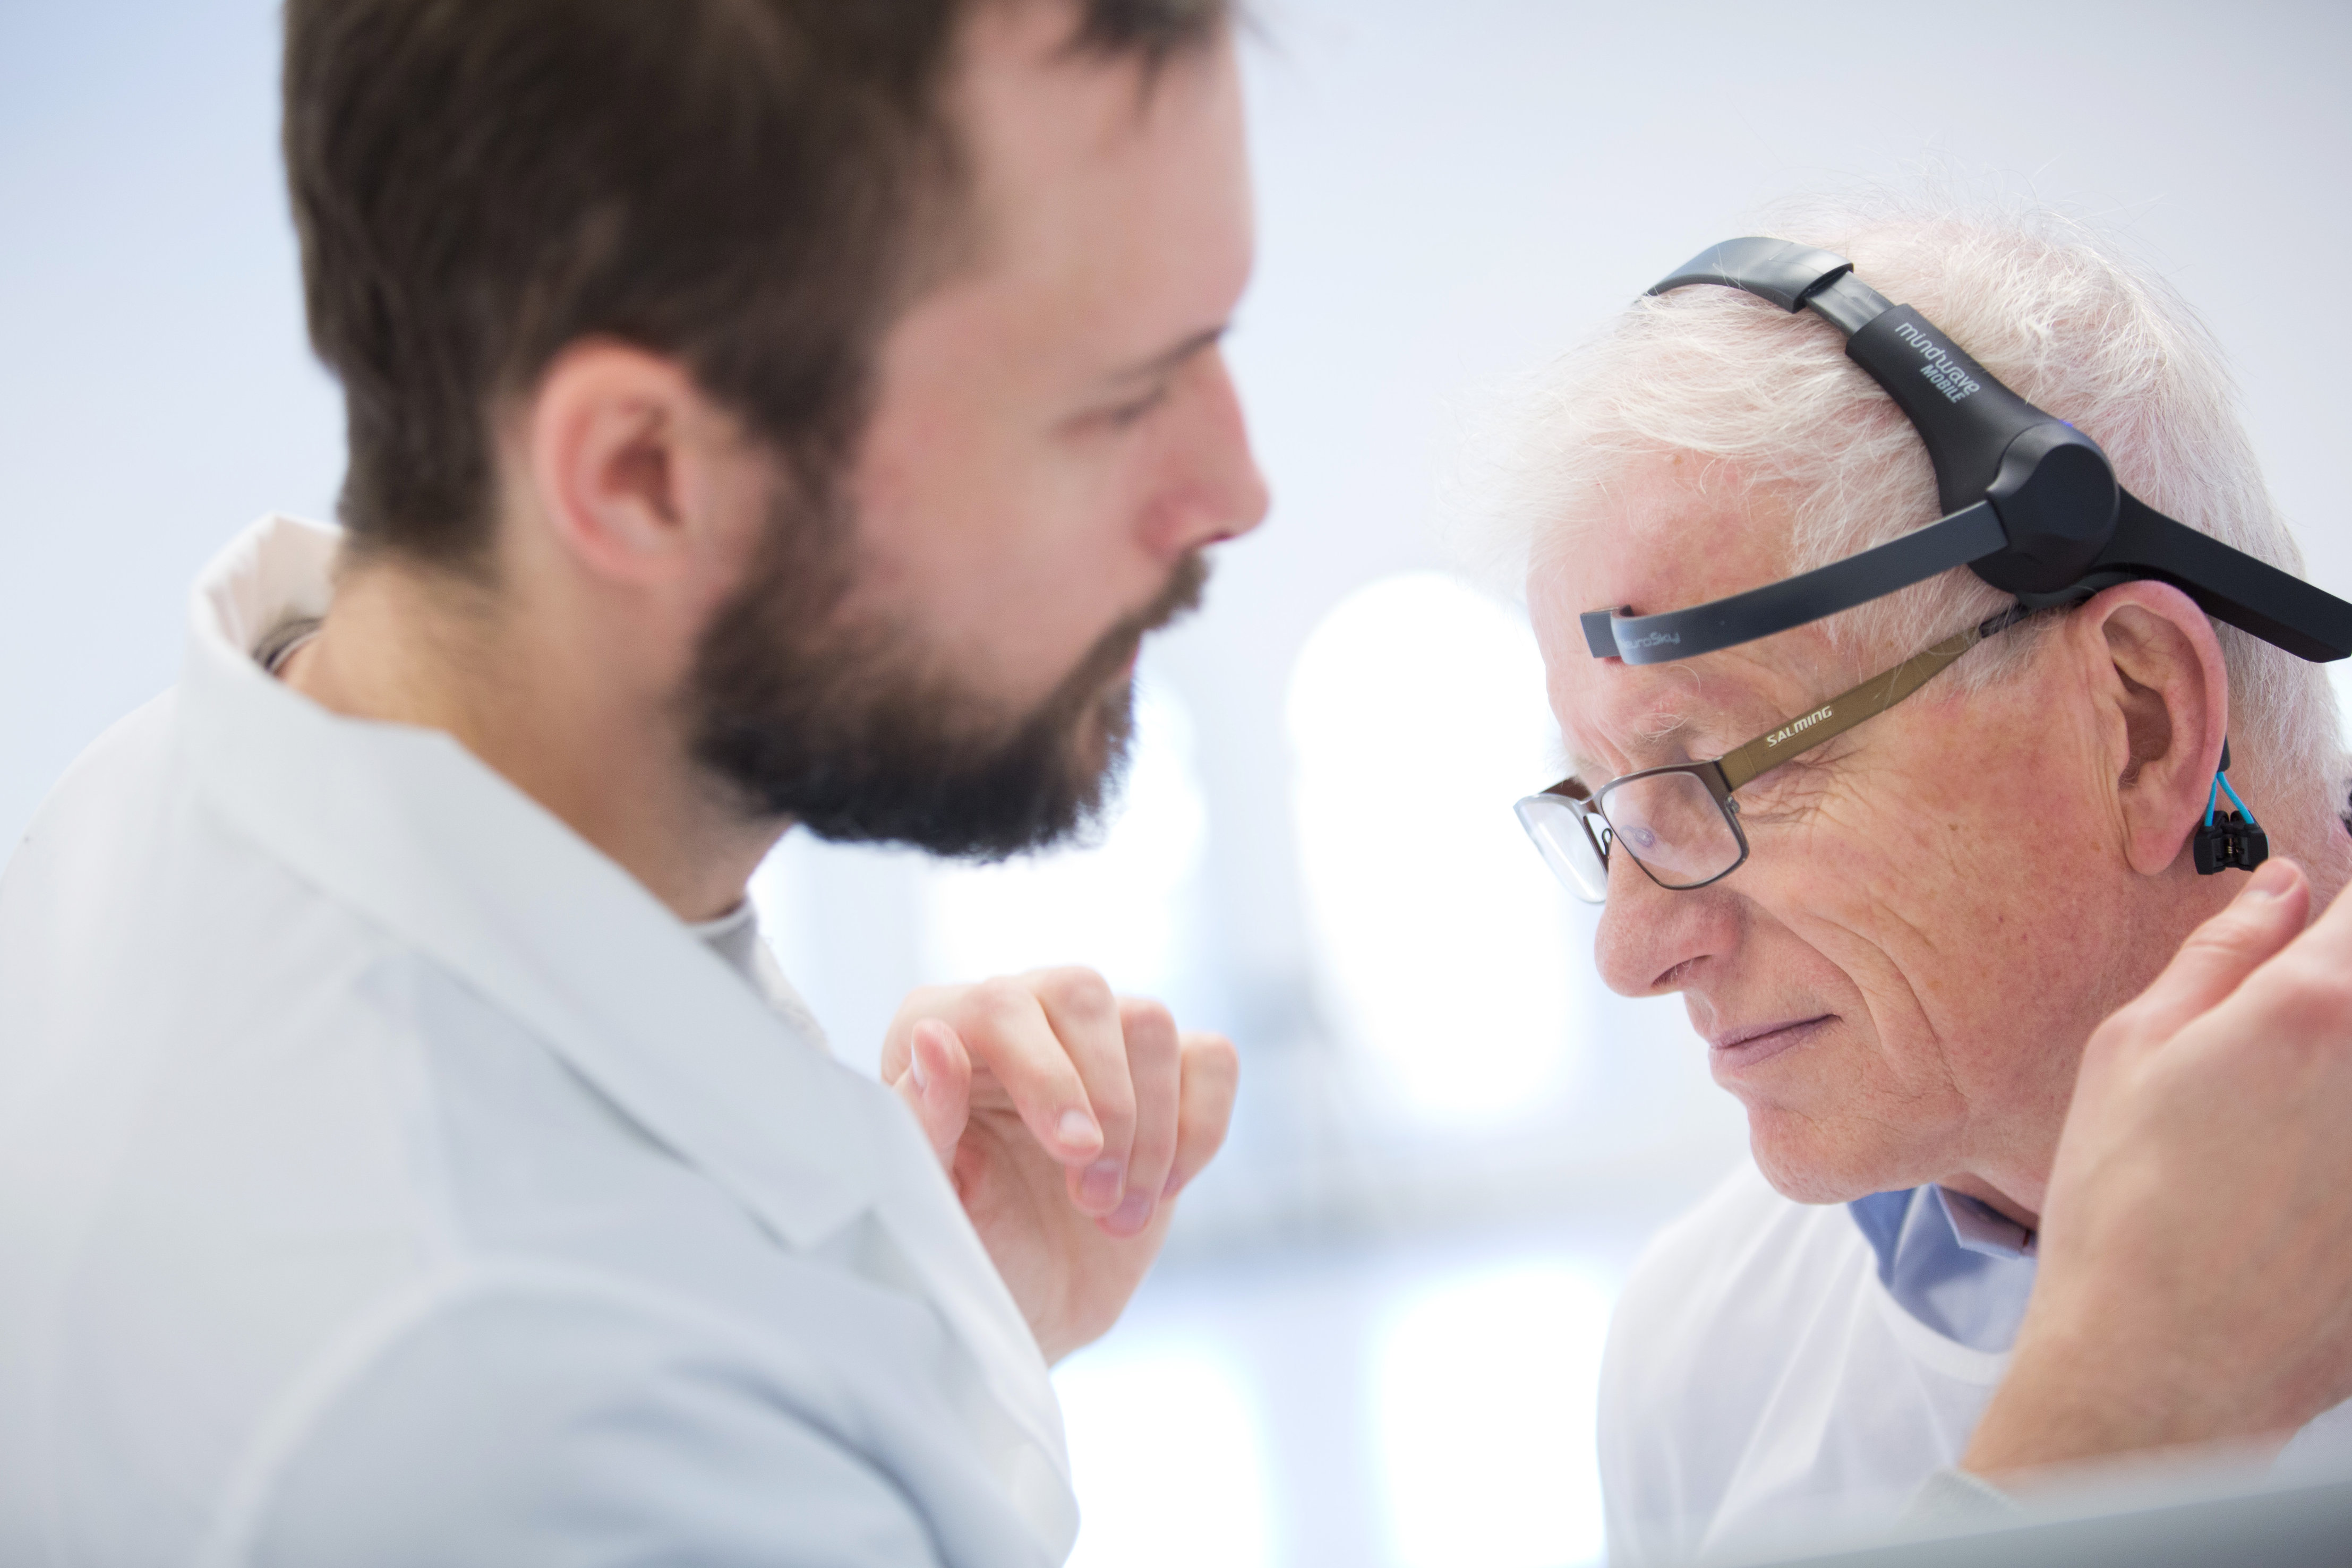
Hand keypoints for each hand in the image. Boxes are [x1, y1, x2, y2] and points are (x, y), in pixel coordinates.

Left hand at [879, 968, 1237, 1363]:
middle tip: (1091, 1196)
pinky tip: (1162, 1189)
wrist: (1031, 1301)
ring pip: (1149, 1023)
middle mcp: (1022, 1017)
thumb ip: (922, 1121)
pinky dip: (1201, 1127)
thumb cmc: (968, 1246)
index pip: (1001, 1007)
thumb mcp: (930, 1200)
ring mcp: (1099, 1043)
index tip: (1074, 1153)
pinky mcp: (1165, 1077)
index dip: (1046, 1073)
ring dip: (1149, 1132)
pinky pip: (1210, 1059)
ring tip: (1114, 1212)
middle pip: (1083, 993)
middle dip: (1105, 1101)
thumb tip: (933, 1038)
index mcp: (945, 1030)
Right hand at [1965, 857, 2351, 1479]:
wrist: (2164, 1364)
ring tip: (2281, 1124)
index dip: (2342, 908)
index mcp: (2313, 1005)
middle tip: (2289, 1044)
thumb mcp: (2132, 1050)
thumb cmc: (2124, 1206)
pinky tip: (2302, 1179)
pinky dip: (2343, 1156)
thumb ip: (2220, 953)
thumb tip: (2281, 890)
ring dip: (2341, 1075)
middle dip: (2340, 992)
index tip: (2324, 923)